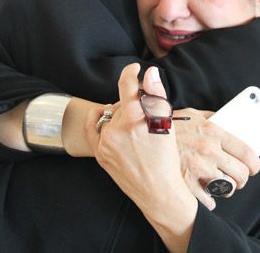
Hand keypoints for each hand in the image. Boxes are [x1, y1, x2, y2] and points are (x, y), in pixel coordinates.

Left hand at [86, 64, 196, 252]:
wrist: (157, 190)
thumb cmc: (165, 158)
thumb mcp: (166, 124)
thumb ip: (156, 94)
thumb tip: (150, 73)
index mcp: (136, 118)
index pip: (127, 84)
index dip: (130, 72)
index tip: (134, 69)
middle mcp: (117, 128)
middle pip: (121, 103)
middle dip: (132, 105)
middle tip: (145, 118)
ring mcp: (106, 141)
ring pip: (111, 115)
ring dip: (120, 116)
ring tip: (134, 129)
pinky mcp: (99, 152)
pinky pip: (93, 127)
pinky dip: (98, 119)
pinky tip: (103, 114)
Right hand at [173, 108, 259, 209]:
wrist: (140, 137)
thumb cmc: (167, 126)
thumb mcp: (191, 114)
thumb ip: (211, 118)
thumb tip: (229, 122)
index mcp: (213, 131)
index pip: (247, 153)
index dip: (254, 164)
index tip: (253, 168)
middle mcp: (208, 150)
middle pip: (241, 174)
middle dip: (241, 179)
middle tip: (236, 178)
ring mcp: (197, 169)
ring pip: (227, 188)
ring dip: (225, 189)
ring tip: (218, 185)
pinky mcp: (186, 184)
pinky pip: (209, 201)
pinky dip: (208, 200)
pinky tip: (203, 193)